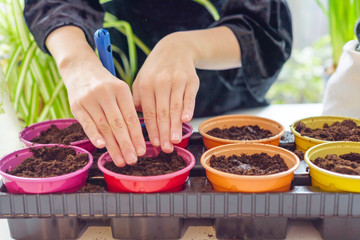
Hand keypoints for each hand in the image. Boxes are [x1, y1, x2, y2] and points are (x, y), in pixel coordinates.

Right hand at [63, 63, 145, 166]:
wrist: (80, 69)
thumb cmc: (105, 85)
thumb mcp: (119, 90)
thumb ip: (126, 109)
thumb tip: (135, 138)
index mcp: (121, 89)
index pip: (131, 117)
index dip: (137, 136)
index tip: (141, 151)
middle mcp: (106, 93)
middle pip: (118, 124)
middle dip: (126, 144)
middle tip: (132, 160)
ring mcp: (90, 98)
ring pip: (104, 126)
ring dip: (113, 146)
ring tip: (120, 161)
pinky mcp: (76, 104)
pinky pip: (86, 122)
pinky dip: (94, 135)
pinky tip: (101, 146)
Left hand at [132, 32, 199, 152]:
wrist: (175, 49)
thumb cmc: (155, 71)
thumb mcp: (141, 80)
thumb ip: (138, 100)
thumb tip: (137, 122)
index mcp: (145, 85)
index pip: (148, 112)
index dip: (151, 130)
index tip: (153, 144)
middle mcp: (160, 82)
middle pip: (162, 112)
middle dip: (164, 133)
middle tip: (165, 149)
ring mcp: (176, 81)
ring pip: (175, 107)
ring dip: (175, 126)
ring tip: (175, 140)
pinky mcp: (191, 80)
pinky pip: (189, 97)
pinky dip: (188, 108)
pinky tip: (186, 120)